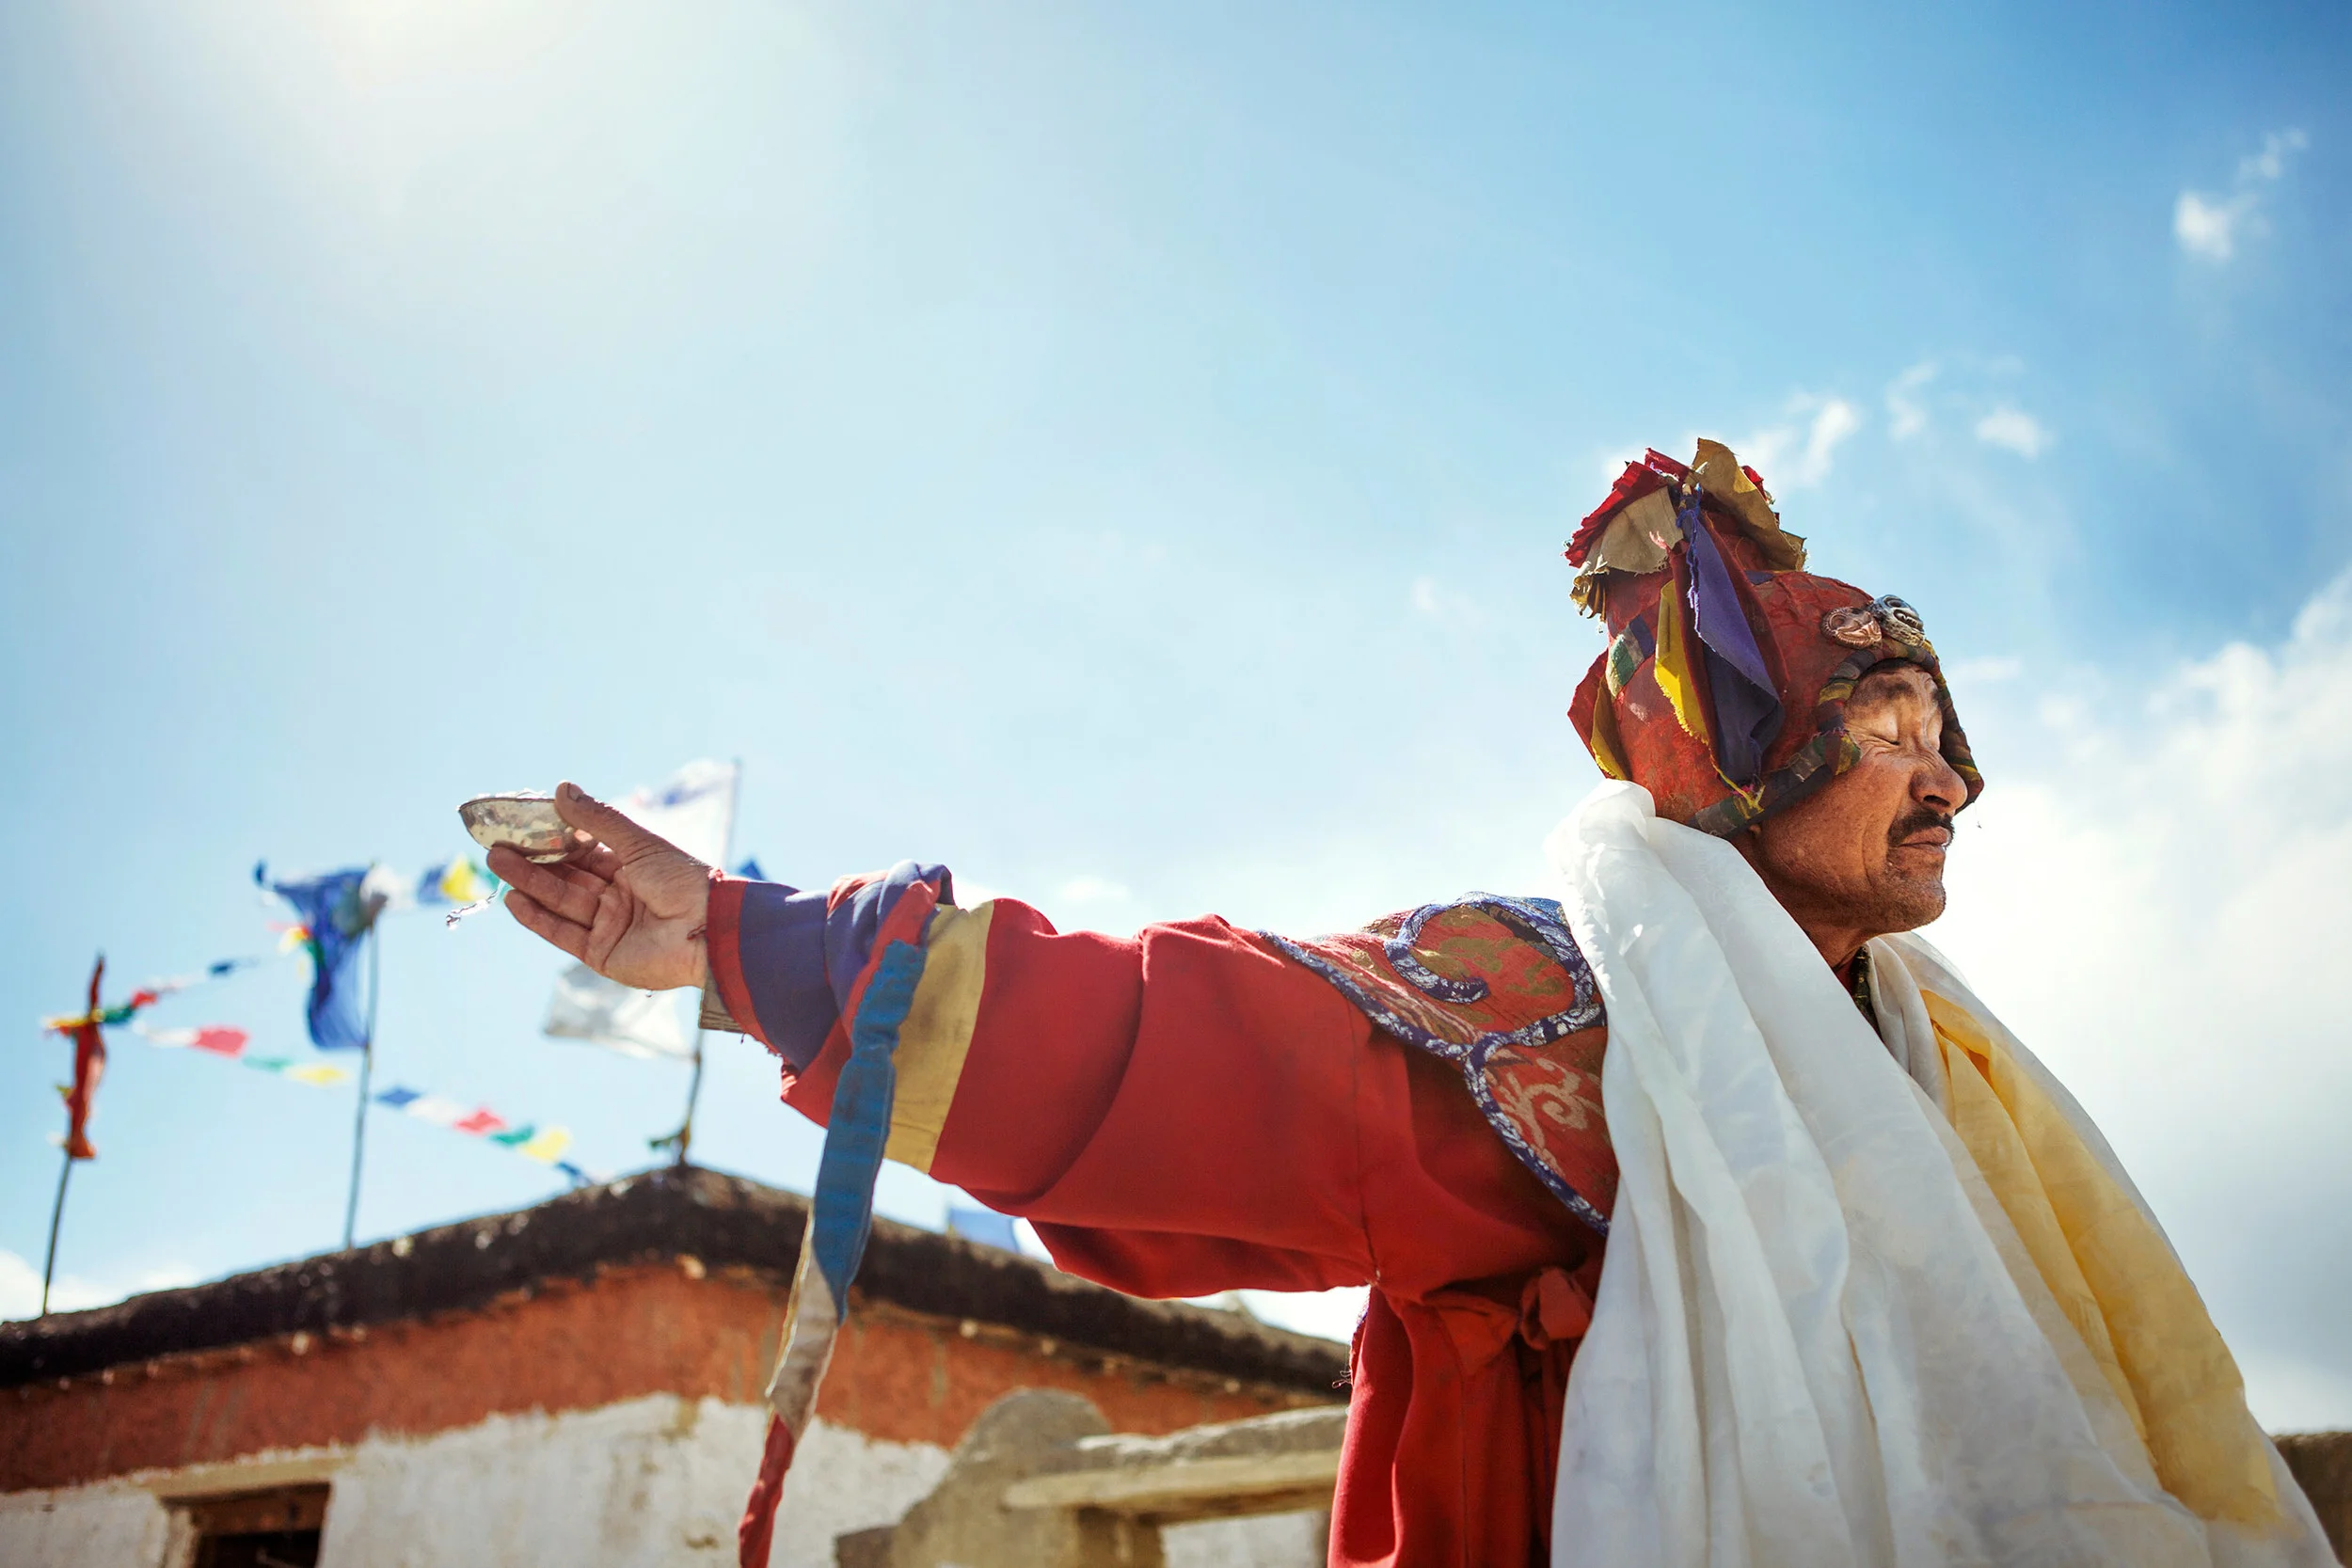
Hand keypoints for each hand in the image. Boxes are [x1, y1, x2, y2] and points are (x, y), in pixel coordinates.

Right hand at [491, 781, 712, 991]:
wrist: (708, 930)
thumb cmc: (682, 880)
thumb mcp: (638, 843)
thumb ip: (598, 819)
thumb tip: (561, 789)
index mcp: (631, 868)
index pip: (583, 851)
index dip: (552, 840)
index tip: (520, 825)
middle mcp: (617, 896)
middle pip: (566, 876)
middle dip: (532, 861)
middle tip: (497, 844)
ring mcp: (608, 925)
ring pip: (560, 901)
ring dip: (528, 883)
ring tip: (497, 862)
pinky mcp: (602, 954)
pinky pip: (563, 933)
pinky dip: (538, 917)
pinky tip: (514, 899)